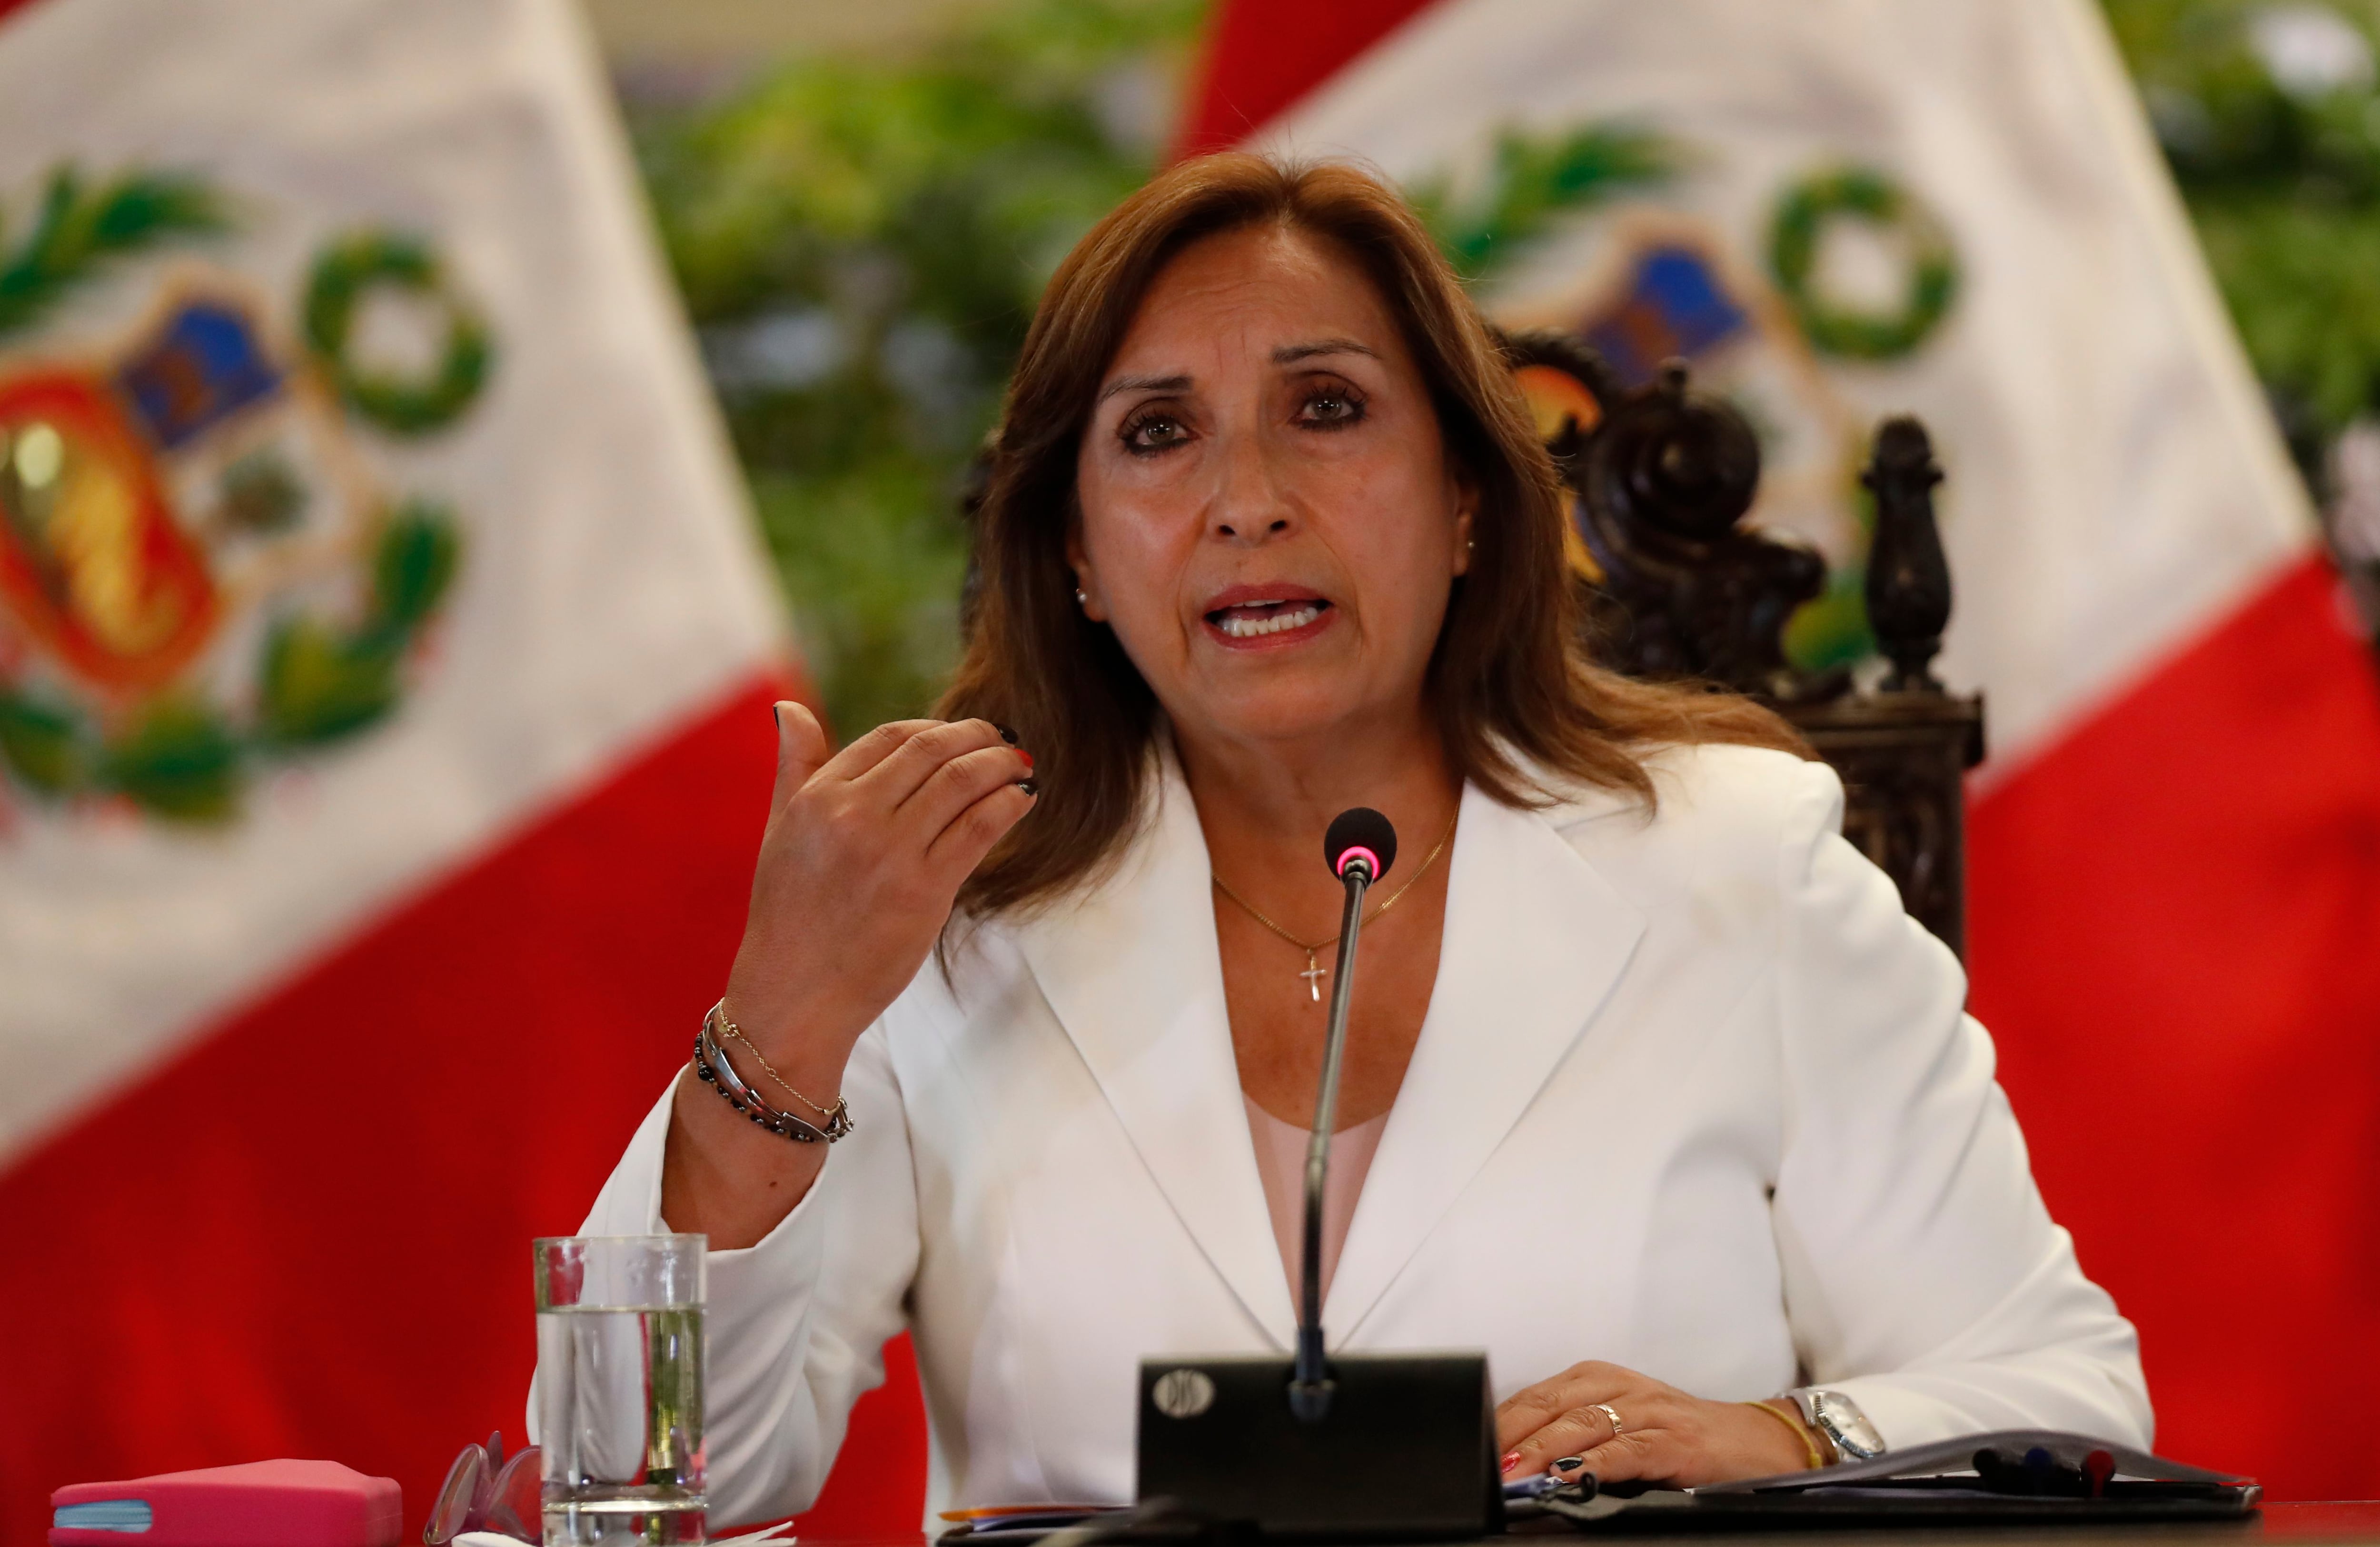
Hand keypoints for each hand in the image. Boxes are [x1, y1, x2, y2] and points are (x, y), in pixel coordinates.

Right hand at [721, 704, 1034, 1060]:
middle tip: (1002, 739)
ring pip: (963, 782)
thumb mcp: (779, 830)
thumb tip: (790, 709)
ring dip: (1001, 764)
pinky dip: (1009, 803)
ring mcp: (891, 851)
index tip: (958, 736)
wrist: (794, 994)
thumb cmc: (789, 916)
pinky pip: (980, 827)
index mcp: (819, 797)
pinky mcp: (925, 889)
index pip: (890, 738)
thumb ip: (794, 767)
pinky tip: (1024, 797)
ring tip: (1020, 764)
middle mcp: (854, 815)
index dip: (933, 730)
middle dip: (976, 737)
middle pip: (933, 751)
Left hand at [1497, 1361, 1816, 1489]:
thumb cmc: (1682, 1439)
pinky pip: (1632, 1450)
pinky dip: (1600, 1464)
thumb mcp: (1622, 1427)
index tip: (1470, 1451)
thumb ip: (1575, 1440)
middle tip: (1480, 1467)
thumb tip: (1519, 1468)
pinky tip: (1576, 1478)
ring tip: (1513, 1476)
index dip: (1500, 1424)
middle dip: (1510, 1437)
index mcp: (1599, 1380)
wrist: (1761, 1443)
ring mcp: (1651, 1411)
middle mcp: (1621, 1387)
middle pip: (1550, 1405)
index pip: (1535, 1397)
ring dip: (1543, 1452)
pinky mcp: (1678, 1441)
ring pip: (1584, 1425)